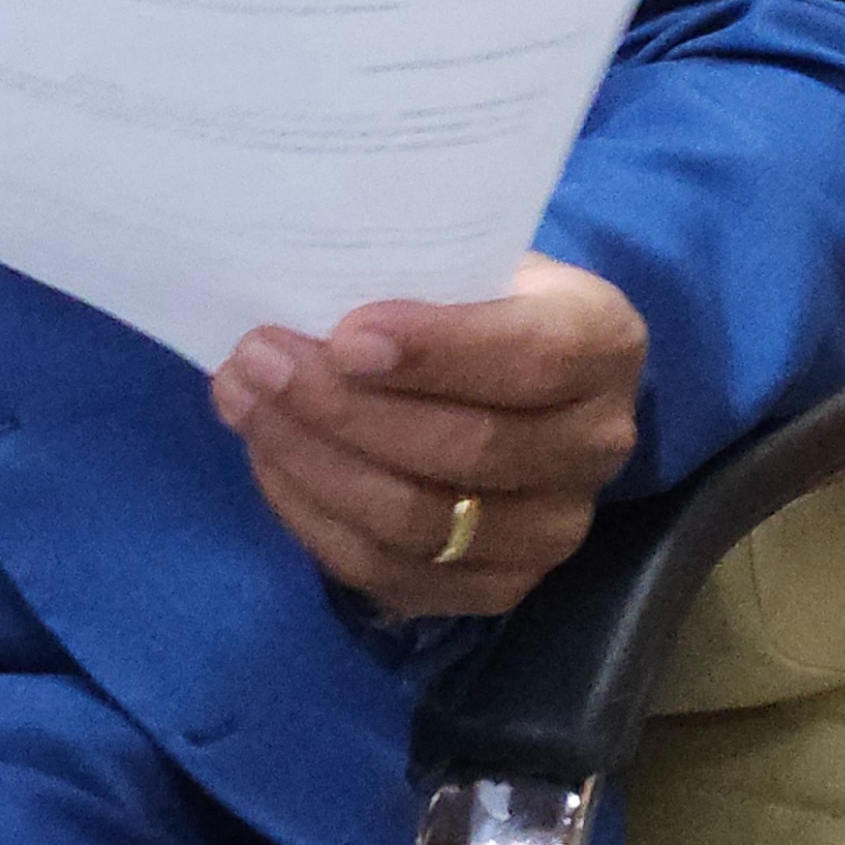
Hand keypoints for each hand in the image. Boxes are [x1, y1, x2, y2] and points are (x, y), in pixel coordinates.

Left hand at [209, 254, 646, 617]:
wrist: (510, 372)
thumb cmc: (472, 295)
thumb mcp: (465, 256)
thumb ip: (410, 273)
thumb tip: (293, 286)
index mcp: (603, 342)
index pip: (533, 356)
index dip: (437, 351)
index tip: (345, 335)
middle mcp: (596, 445)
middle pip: (466, 448)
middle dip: (342, 406)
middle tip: (257, 358)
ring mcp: (553, 530)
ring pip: (420, 521)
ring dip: (312, 461)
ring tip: (242, 399)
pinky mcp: (499, 587)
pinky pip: (390, 572)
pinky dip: (314, 516)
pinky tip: (269, 457)